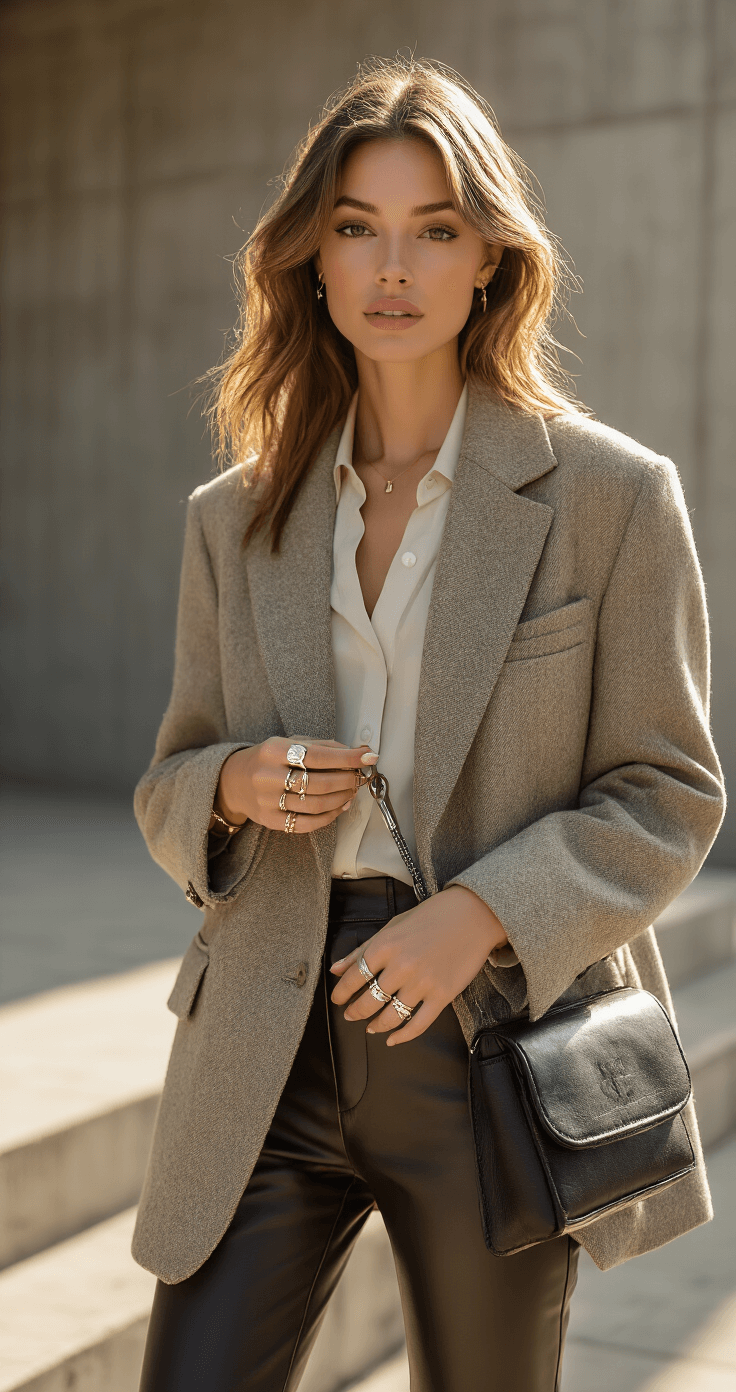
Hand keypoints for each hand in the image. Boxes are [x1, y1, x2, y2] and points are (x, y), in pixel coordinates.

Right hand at [214, 737, 377, 832]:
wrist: (233, 781)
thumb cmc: (269, 760)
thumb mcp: (289, 743)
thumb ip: (322, 746)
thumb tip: (358, 752)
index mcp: (274, 751)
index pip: (318, 755)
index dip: (348, 757)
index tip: (369, 756)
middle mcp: (268, 776)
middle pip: (319, 783)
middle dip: (348, 780)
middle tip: (360, 776)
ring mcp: (268, 801)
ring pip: (316, 804)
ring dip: (342, 798)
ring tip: (351, 790)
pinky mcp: (270, 820)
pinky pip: (307, 823)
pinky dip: (330, 816)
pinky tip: (339, 807)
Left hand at [330, 885, 507, 1044]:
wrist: (472, 915)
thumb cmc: (430, 917)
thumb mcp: (392, 927)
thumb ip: (362, 949)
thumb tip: (335, 969)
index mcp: (385, 946)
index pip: (353, 977)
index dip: (341, 993)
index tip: (338, 1000)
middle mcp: (401, 966)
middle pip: (369, 1001)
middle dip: (356, 1012)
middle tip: (351, 1016)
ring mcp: (422, 983)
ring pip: (391, 1017)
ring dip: (377, 1026)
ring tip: (371, 1027)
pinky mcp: (442, 995)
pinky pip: (418, 1025)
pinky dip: (402, 1036)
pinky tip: (392, 1039)